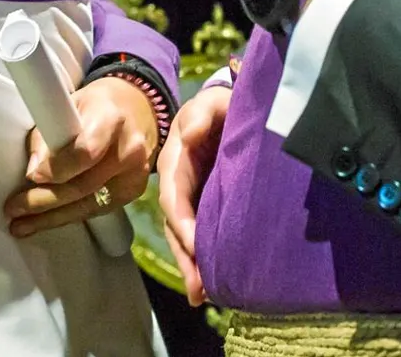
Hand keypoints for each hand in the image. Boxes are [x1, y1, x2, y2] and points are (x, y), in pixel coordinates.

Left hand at [4, 76, 157, 237]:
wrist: (138, 109)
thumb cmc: (97, 104)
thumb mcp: (70, 104)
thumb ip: (49, 134)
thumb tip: (33, 171)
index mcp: (111, 119)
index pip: (85, 152)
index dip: (56, 169)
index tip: (31, 177)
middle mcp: (128, 150)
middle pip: (82, 185)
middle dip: (44, 200)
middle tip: (13, 208)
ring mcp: (134, 175)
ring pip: (88, 204)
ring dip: (51, 217)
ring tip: (21, 225)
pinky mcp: (133, 192)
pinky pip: (96, 209)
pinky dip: (69, 216)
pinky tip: (46, 222)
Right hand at [158, 85, 229, 304]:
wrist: (227, 111)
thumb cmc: (217, 107)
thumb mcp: (209, 103)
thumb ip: (201, 114)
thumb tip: (188, 135)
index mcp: (175, 162)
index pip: (174, 197)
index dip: (182, 222)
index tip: (196, 245)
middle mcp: (178, 186)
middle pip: (176, 227)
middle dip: (185, 258)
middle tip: (199, 288)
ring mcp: (191, 200)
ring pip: (186, 238)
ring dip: (193, 267)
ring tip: (204, 296)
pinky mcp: (205, 209)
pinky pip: (200, 237)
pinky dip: (203, 261)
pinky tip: (211, 287)